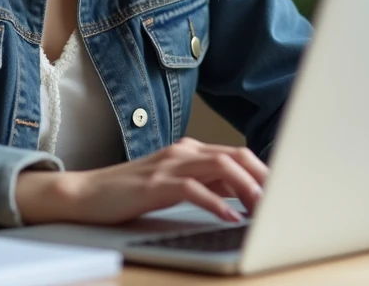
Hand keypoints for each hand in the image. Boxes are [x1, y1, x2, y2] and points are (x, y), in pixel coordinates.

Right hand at [16, 137, 266, 224]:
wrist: (86, 194)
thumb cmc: (130, 192)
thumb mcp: (174, 184)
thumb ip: (206, 183)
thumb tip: (243, 194)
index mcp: (190, 151)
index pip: (237, 154)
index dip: (263, 171)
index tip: (282, 191)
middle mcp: (183, 152)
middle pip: (235, 156)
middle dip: (262, 177)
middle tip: (281, 199)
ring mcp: (169, 165)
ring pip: (220, 167)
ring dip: (247, 188)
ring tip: (263, 208)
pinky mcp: (155, 184)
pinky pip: (195, 189)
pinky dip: (217, 203)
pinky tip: (230, 217)